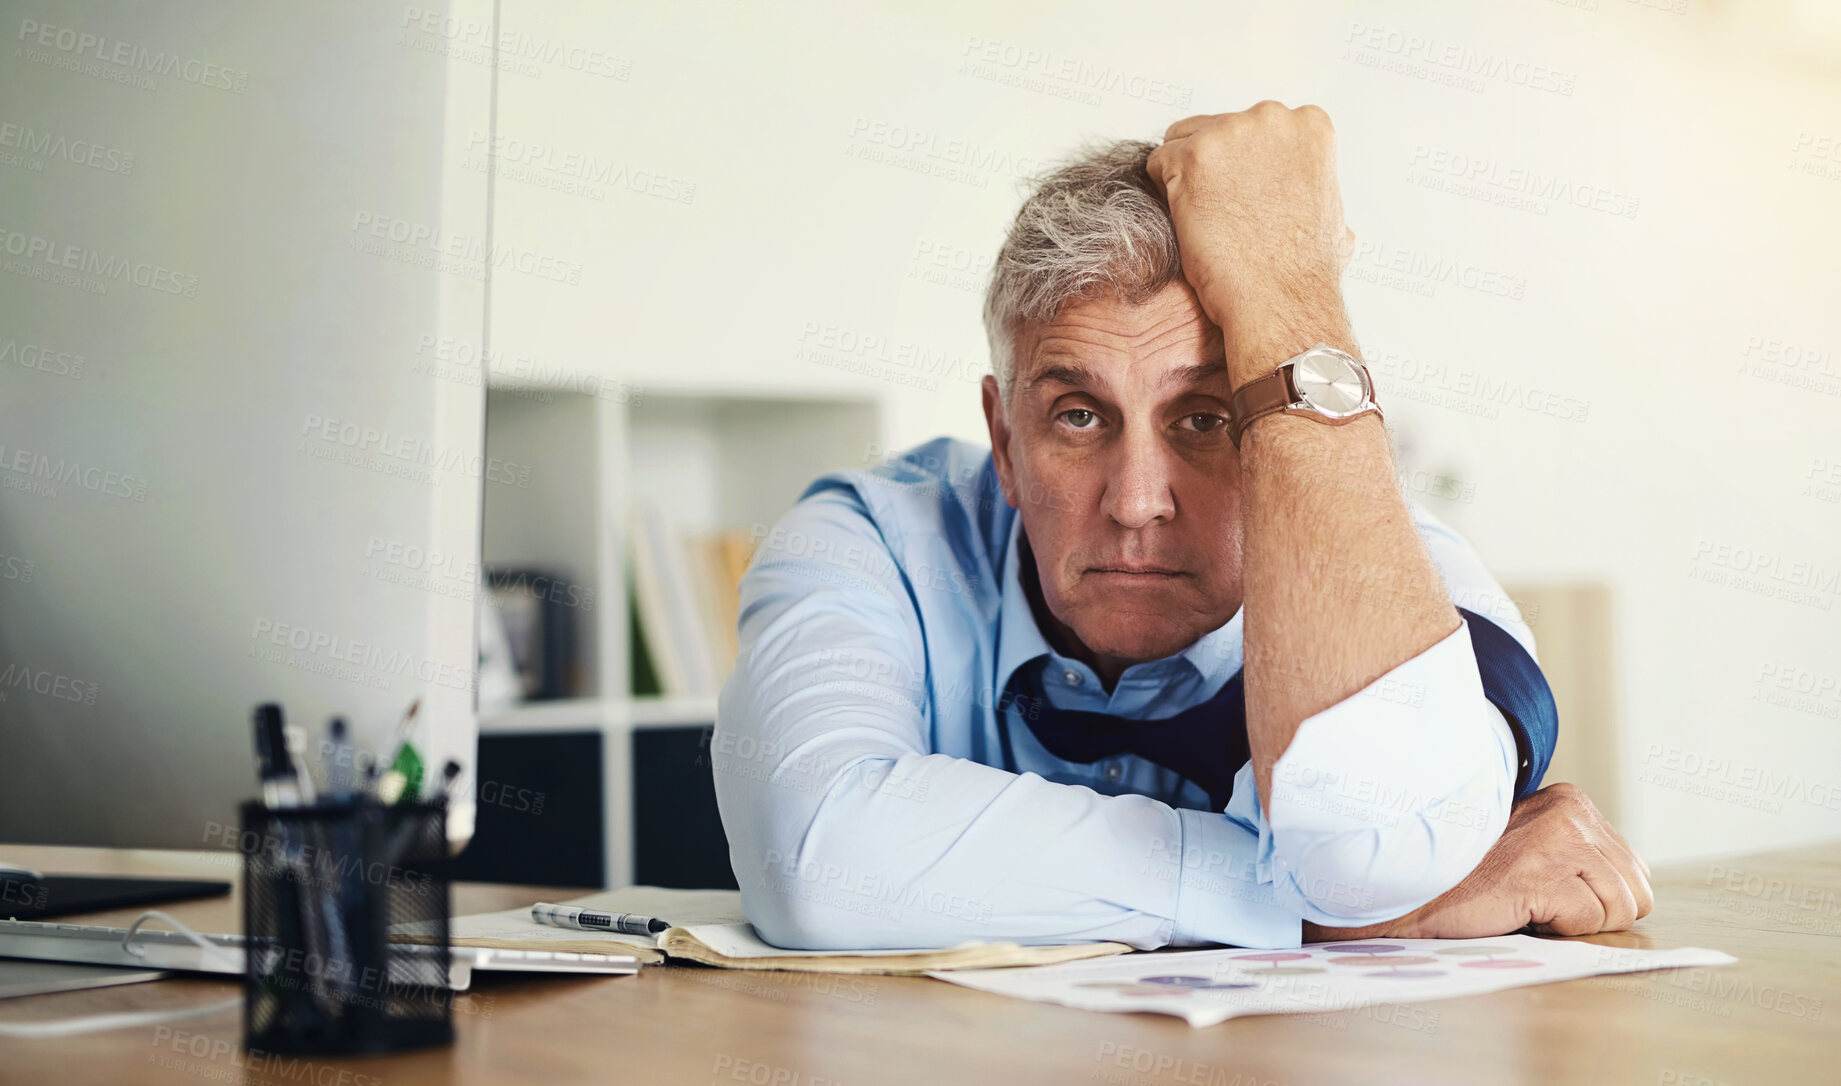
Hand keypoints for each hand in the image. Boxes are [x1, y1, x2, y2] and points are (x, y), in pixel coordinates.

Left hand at [1144, 102, 1356, 376]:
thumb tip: (1308, 196)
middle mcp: (1271, 118)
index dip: (1240, 165)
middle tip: (1216, 213)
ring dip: (1183, 178)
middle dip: (1211, 169)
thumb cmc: (1305, 270)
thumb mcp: (1333, 212)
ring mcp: (1230, 133)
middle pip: (1214, 127)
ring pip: (1181, 142)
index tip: (1241, 197)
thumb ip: (1314, 186)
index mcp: (1309, 125)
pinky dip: (1163, 193)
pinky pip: (1158, 163)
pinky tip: (1184, 223)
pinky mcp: (1192, 157)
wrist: (1281, 299)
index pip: (1252, 126)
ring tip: (1201, 221)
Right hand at [1307, 783, 1653, 941]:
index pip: (1634, 870)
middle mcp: (1571, 812)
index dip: (1598, 899)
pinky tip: (1519, 910)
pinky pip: (1590, 923)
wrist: (1413, 887)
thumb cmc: (1470, 878)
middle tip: (1540, 903)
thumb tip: (1632, 894)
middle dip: (1595, 913)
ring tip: (1528, 905)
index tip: (1550, 893)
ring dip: (1576, 923)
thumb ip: (1579, 857)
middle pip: (1637, 891)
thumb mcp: (1534, 848)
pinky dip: (1557, 930)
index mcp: (1572, 802)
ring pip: (1620, 908)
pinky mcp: (1545, 871)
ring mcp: (1560, 839)